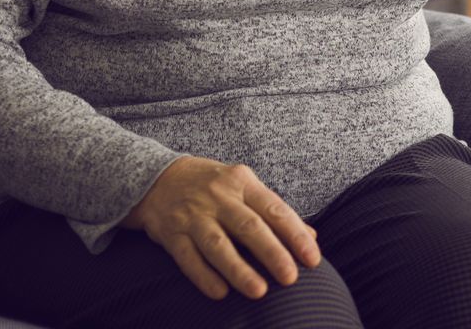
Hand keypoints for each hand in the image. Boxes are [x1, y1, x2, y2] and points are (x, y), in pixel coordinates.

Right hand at [121, 156, 320, 301]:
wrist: (158, 178)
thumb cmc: (213, 186)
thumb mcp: (245, 187)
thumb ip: (275, 211)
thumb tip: (311, 236)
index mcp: (243, 182)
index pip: (275, 209)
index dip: (295, 234)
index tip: (312, 258)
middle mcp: (219, 197)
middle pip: (249, 226)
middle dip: (272, 253)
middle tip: (290, 278)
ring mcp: (193, 215)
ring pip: (218, 245)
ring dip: (239, 269)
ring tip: (259, 291)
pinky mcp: (171, 234)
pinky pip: (188, 258)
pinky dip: (204, 276)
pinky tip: (220, 293)